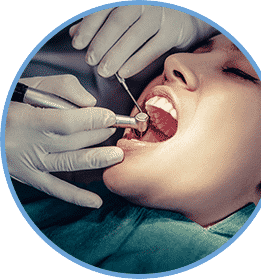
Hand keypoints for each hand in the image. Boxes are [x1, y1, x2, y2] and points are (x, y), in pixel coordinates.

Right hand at [5, 75, 123, 207]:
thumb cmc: (11, 100)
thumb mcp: (32, 84)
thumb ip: (63, 88)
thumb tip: (90, 103)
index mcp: (24, 118)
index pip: (68, 123)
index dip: (93, 120)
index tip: (110, 117)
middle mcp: (26, 144)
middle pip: (72, 142)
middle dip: (98, 135)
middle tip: (113, 129)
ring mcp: (27, 164)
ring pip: (68, 164)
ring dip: (96, 160)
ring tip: (116, 156)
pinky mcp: (27, 176)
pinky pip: (54, 188)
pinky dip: (76, 196)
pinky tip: (95, 201)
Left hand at [70, 6, 215, 77]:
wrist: (183, 15)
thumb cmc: (148, 15)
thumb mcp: (122, 13)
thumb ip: (99, 20)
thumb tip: (76, 33)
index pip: (104, 8)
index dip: (89, 26)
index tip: (78, 44)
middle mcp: (144, 0)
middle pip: (118, 21)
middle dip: (101, 43)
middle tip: (91, 61)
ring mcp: (161, 14)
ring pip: (134, 36)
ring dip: (116, 56)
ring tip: (103, 71)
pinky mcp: (173, 31)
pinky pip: (152, 49)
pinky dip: (136, 62)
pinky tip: (123, 73)